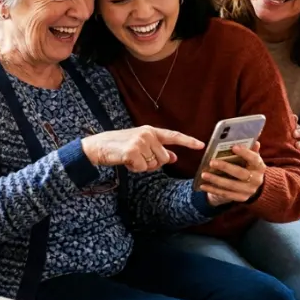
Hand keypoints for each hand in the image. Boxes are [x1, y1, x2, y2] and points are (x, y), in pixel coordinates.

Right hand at [82, 126, 204, 172]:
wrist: (98, 147)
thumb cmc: (119, 146)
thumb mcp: (140, 146)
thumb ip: (157, 150)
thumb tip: (173, 157)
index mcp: (150, 130)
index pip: (173, 136)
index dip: (188, 141)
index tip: (201, 145)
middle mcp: (147, 134)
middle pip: (163, 158)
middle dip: (152, 163)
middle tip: (137, 158)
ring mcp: (140, 141)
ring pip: (153, 164)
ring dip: (142, 166)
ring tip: (129, 158)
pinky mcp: (133, 151)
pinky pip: (143, 168)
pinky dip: (135, 169)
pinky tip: (125, 161)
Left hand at [196, 141, 264, 205]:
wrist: (252, 186)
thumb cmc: (248, 167)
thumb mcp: (251, 159)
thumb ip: (251, 150)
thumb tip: (254, 141)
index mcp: (260, 167)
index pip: (254, 159)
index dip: (245, 153)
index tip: (233, 147)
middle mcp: (256, 180)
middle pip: (240, 173)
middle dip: (225, 167)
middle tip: (211, 162)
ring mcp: (248, 190)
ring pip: (231, 185)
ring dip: (216, 180)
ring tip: (204, 174)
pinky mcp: (241, 198)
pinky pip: (225, 194)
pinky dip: (213, 190)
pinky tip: (203, 185)